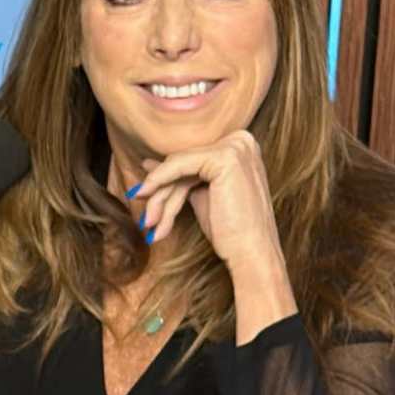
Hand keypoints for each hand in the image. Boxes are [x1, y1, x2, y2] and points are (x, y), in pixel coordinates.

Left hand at [129, 127, 285, 277]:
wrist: (252, 254)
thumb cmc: (231, 231)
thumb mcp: (201, 196)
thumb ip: (180, 176)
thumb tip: (148, 162)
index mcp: (240, 146)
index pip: (191, 160)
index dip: (164, 180)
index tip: (142, 195)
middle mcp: (241, 140)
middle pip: (184, 163)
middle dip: (160, 192)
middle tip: (145, 217)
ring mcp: (235, 147)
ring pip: (179, 166)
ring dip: (159, 197)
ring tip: (148, 222)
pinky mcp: (226, 157)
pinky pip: (179, 165)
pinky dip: (159, 181)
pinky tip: (146, 196)